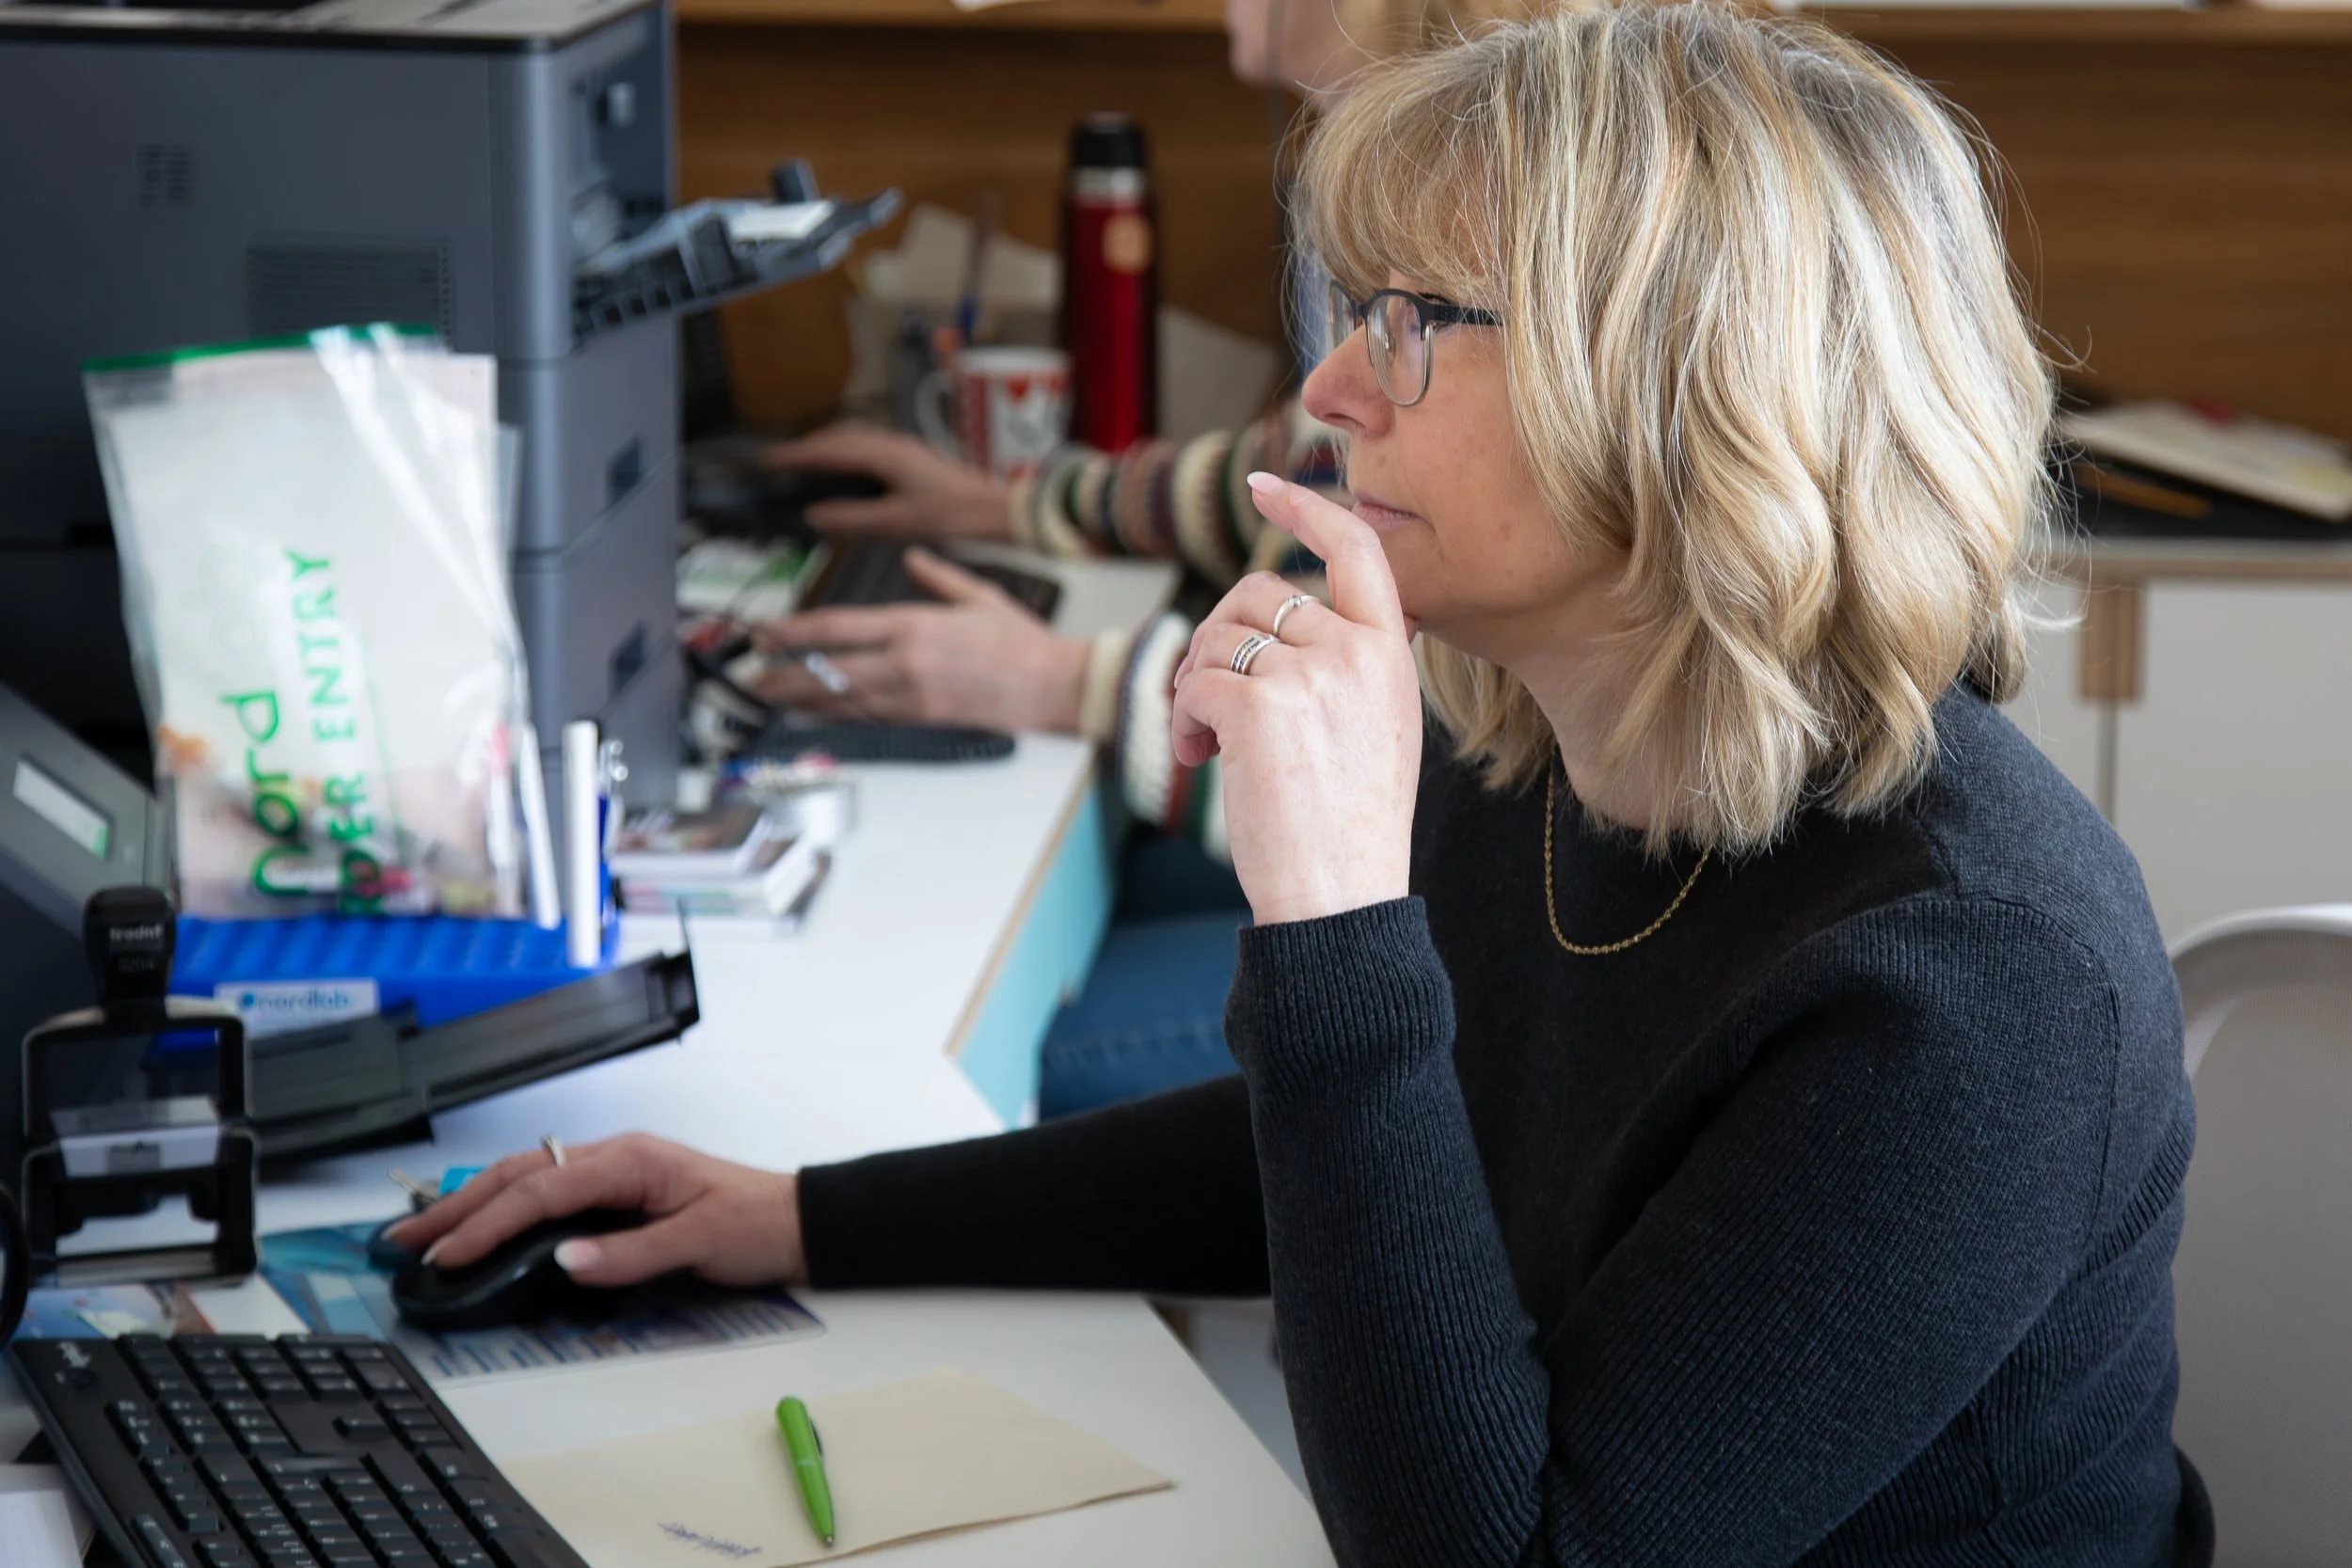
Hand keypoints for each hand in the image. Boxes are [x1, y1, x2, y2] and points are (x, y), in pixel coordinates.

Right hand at [380, 1134, 804, 1288]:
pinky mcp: (615, 1189)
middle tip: (400, 1241)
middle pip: (518, 1176)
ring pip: (524, 1178)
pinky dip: (501, 1204)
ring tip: (420, 1232)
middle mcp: (613, 1157)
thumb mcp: (698, 1241)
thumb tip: (564, 1260)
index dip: (487, 1225)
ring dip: (470, 1204)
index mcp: (629, 1160)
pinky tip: (476, 1223)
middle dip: (455, 1207)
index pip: (540, 1191)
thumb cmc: (753, 1225)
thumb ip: (631, 1255)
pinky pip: (545, 1190)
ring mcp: (612, 1170)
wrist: (795, 1219)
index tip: (446, 1257)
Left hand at [753, 548, 1088, 732]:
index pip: (838, 628)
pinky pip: (867, 717)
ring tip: (770, 697)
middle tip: (751, 677)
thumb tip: (913, 557)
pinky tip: (815, 714)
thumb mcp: (979, 595)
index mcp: (913, 625)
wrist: (1051, 687)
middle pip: (827, 672)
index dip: (794, 632)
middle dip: (783, 675)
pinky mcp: (920, 721)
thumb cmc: (1022, 641)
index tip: (766, 634)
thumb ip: (938, 576)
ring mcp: (910, 697)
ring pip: (840, 701)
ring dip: (800, 701)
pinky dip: (835, 716)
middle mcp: (903, 663)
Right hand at [766, 423, 1013, 541]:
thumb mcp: (898, 523)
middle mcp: (894, 443)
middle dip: (808, 445)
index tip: (769, 460)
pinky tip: (848, 468)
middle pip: (840, 435)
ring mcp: (906, 447)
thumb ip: (853, 519)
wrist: (998, 512)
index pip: (829, 449)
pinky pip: (871, 444)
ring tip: (808, 460)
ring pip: (856, 436)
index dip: (796, 455)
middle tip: (783, 460)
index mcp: (886, 454)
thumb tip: (815, 515)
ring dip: (829, 444)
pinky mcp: (915, 457)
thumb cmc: (954, 517)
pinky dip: (848, 450)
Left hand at [1170, 474, 1421, 924]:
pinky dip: (1183, 717)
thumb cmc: (1350, 827)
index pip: (1357, 550)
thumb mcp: (1378, 728)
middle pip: (1261, 594)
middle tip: (1207, 696)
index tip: (1265, 488)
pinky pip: (1196, 680)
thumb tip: (1283, 623)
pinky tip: (1199, 758)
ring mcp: (1310, 677)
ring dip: (1195, 681)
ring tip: (1204, 739)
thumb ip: (1347, 666)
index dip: (1306, 510)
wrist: (1341, 897)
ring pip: (1220, 635)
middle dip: (1219, 636)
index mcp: (1392, 655)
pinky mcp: (1258, 707)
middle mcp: (1357, 654)